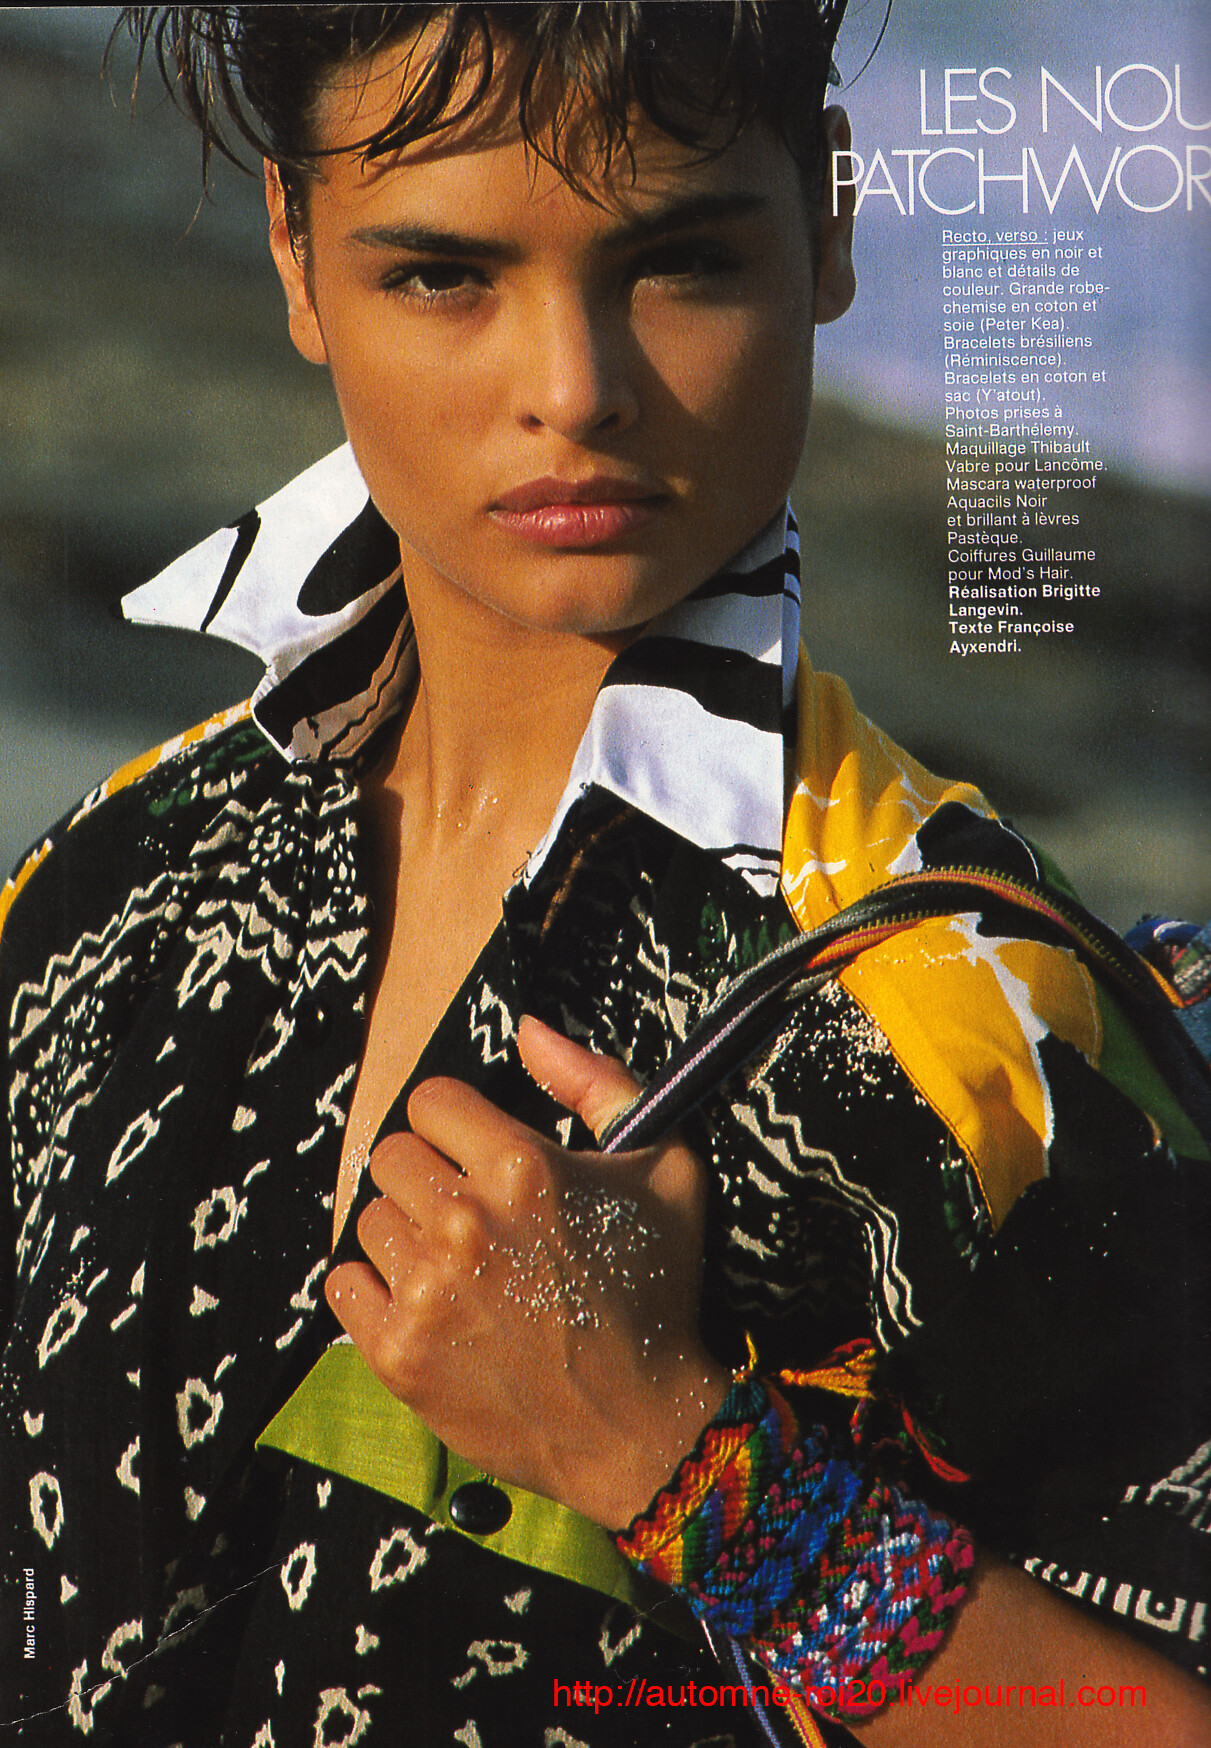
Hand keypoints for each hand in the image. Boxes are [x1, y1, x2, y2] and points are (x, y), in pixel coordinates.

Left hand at [324, 1016, 728, 1526]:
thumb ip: (596, 1083)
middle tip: (468, 1215)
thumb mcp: (666, 1168)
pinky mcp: (398, 1354)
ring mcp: (426, 1292)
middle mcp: (465, 1223)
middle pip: (390, 1155)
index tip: (477, 1156)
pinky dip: (373, 1291)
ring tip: (457, 1268)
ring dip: (405, 1236)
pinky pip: (341, 1285)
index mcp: (523, 1166)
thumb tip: (526, 1029)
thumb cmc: (656, 1291)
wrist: (642, 1426)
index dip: (456, 1125)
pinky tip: (425, 1304)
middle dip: (427, 1176)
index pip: (429, 1101)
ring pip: (366, 1220)